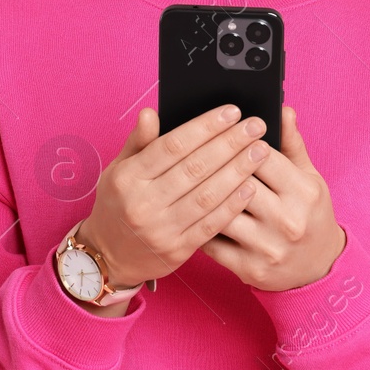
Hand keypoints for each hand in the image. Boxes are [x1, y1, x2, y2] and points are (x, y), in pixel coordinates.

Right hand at [77, 104, 272, 289]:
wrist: (109, 257)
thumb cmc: (118, 205)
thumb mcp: (118, 170)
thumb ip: (139, 141)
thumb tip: (151, 112)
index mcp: (128, 178)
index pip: (173, 145)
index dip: (205, 127)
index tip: (231, 112)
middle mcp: (143, 203)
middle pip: (195, 167)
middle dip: (230, 144)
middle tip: (256, 126)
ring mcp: (161, 229)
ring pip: (207, 195)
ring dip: (238, 170)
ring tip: (260, 151)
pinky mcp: (178, 250)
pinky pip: (211, 224)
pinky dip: (233, 204)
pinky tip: (251, 186)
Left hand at [200, 106, 345, 291]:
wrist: (318, 269)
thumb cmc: (311, 215)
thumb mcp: (310, 178)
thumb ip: (293, 144)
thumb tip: (283, 110)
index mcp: (304, 192)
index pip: (264, 157)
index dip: (238, 141)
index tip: (220, 130)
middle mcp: (288, 220)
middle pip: (240, 183)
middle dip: (215, 164)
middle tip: (192, 150)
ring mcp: (268, 247)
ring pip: (223, 213)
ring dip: (201, 194)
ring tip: (182, 178)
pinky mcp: (250, 269)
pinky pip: (214, 244)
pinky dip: (197, 225)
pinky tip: (185, 210)